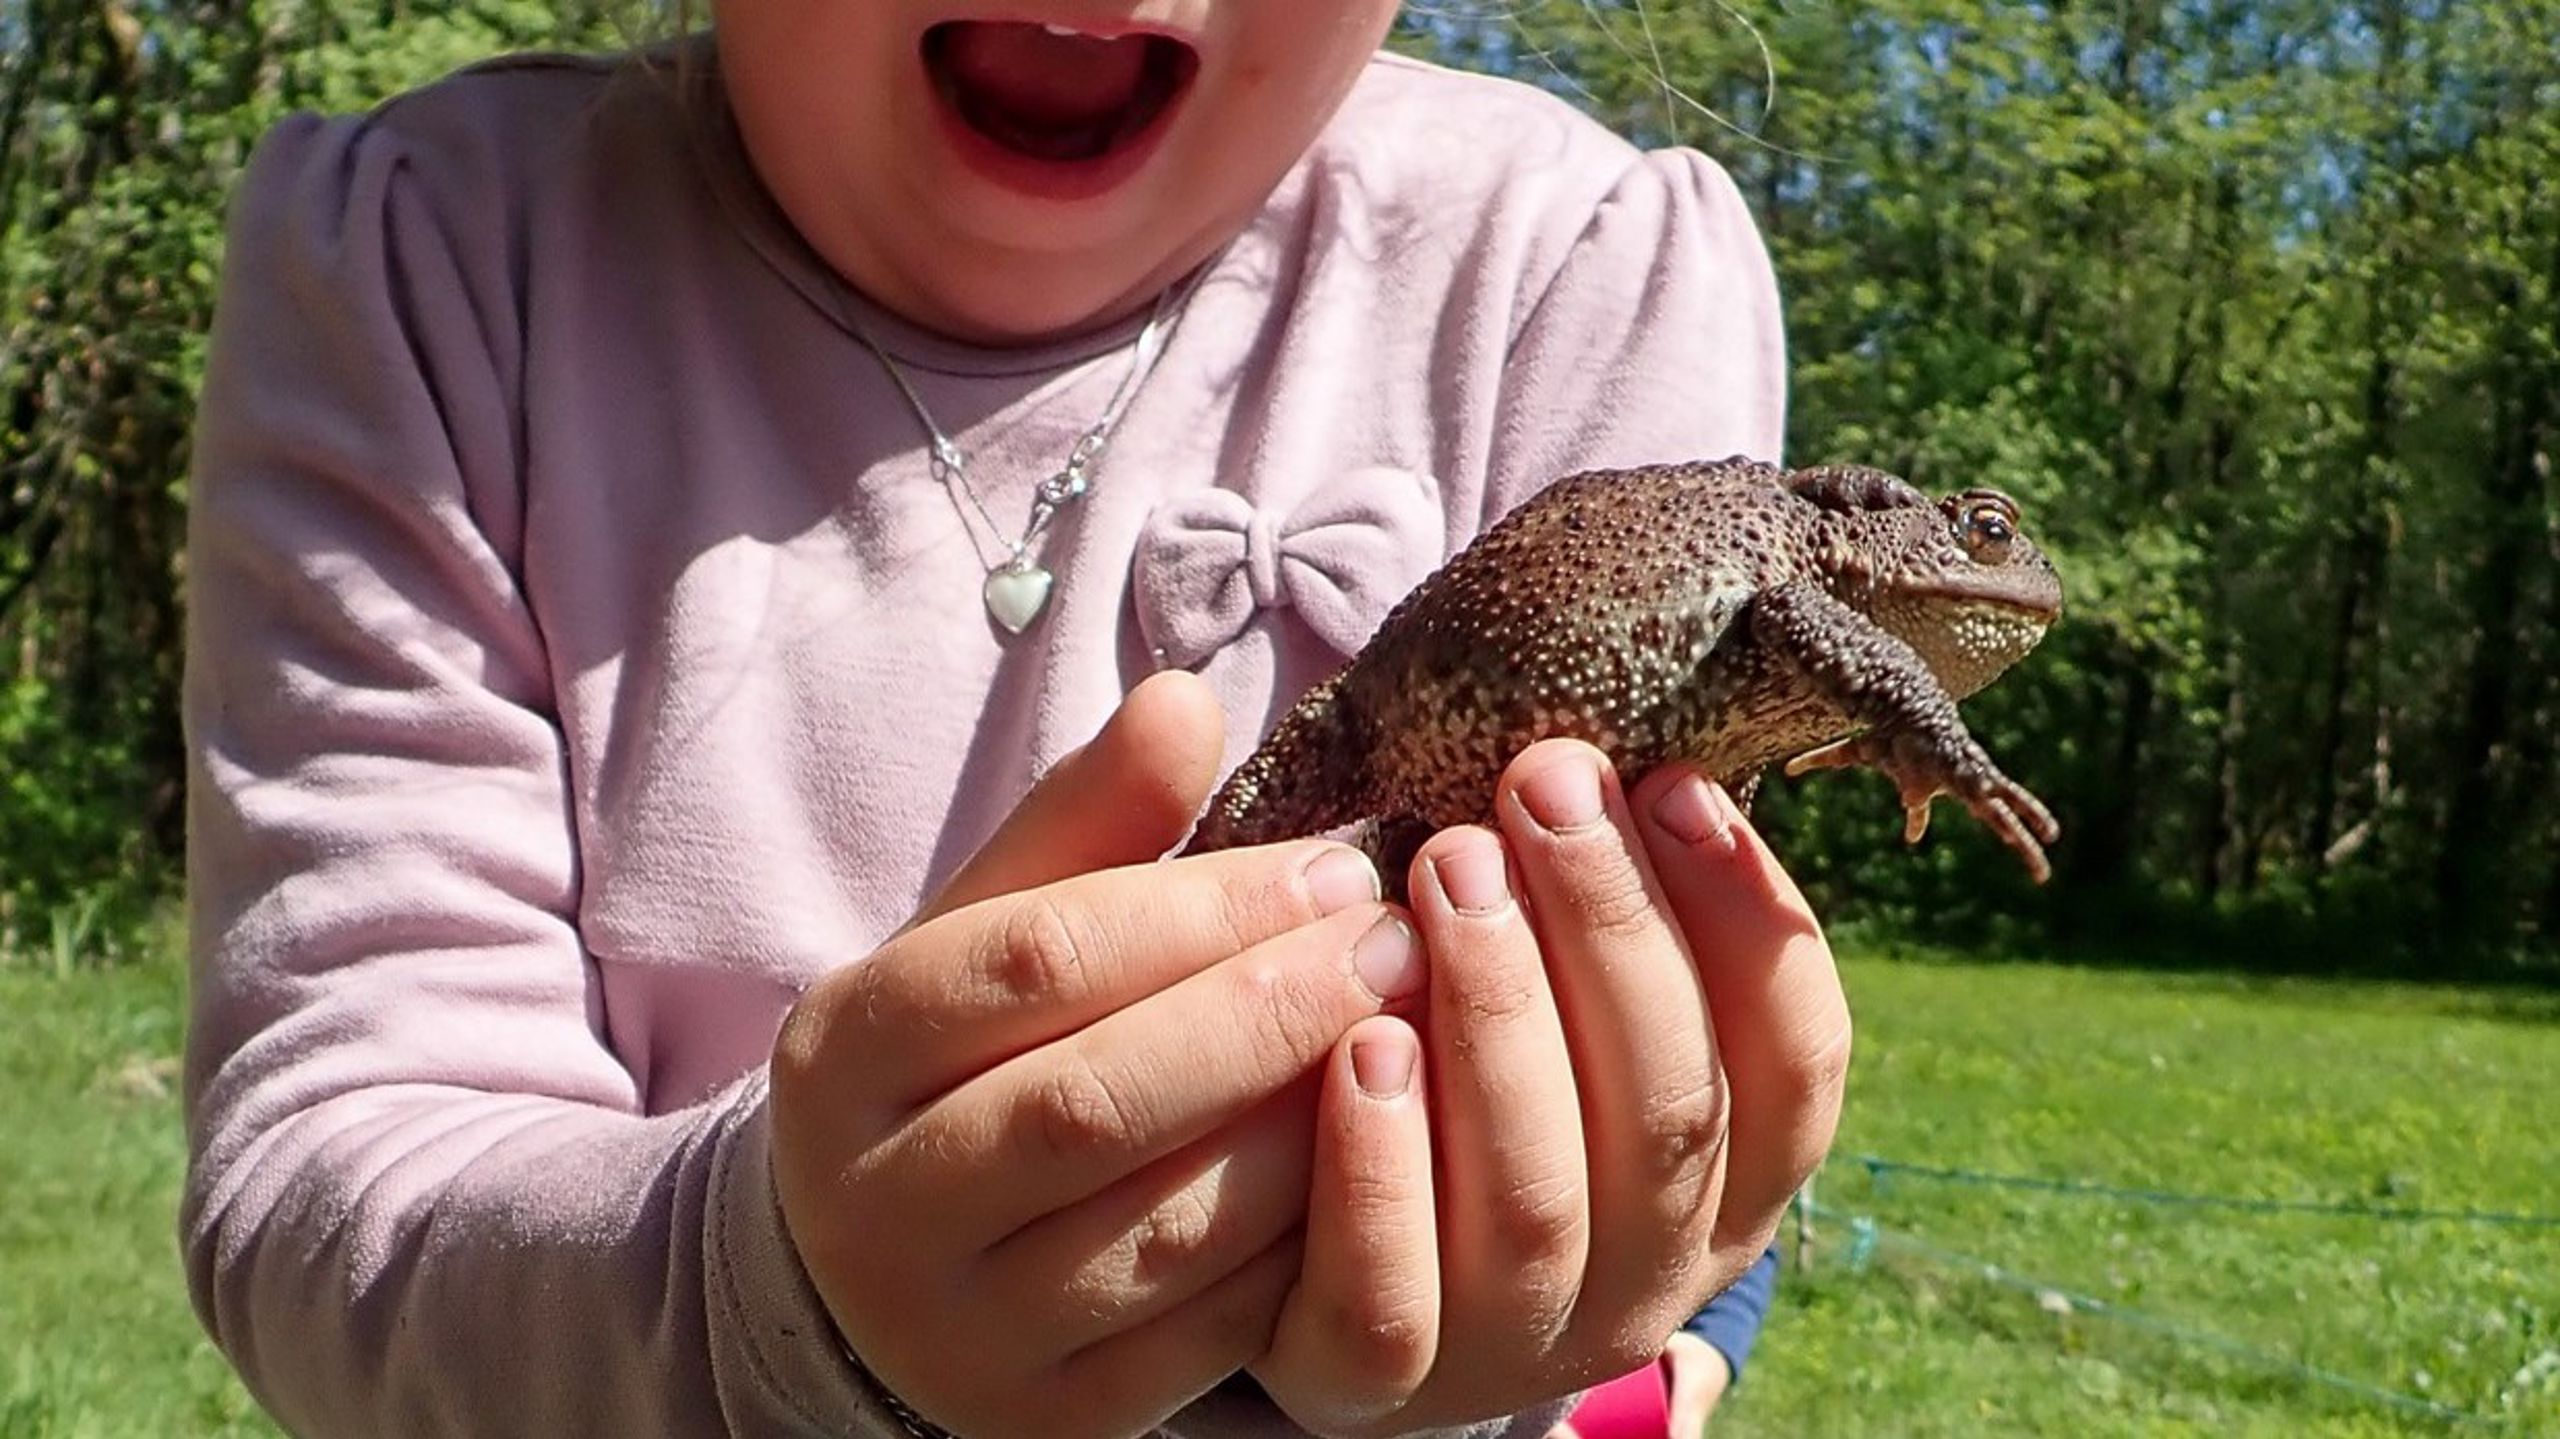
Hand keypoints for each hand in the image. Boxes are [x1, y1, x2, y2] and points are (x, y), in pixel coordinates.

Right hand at [769, 674, 1421, 1438]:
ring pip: (1162, 1227)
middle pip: (1093, 1100)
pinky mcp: (1053, 1417)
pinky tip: (1383, 1155)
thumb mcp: (992, 928)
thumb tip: (1185, 699)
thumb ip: (1088, 822)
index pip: (1036, 958)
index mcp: (847, 1050)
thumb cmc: (972, 1053)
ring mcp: (960, 1329)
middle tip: (1400, 939)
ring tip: (1413, 1034)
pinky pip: (1209, 1334)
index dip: (1202, 906)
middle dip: (1268, 1012)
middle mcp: (877, 1200)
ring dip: (1312, 1125)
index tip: (1338, 864)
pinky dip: (1308, 1240)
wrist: (883, 1265)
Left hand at [1255, 742, 1847, 1434]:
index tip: (1676, 780)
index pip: (1795, 1061)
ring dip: (1501, 1017)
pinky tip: (1359, 1042)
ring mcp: (1517, 1339)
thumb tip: (1616, 744)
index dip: (1749, 920)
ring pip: (1540, 1195)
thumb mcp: (1550, 1002)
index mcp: (1725, 1181)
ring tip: (1445, 868)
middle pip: (1669, 1108)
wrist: (1301, 1272)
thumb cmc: (1448, 1076)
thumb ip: (1594, 910)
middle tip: (1539, 782)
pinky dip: (1382, 1166)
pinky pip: (1391, 1292)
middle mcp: (1647, 1272)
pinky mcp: (1377, 1380)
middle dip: (1610, 926)